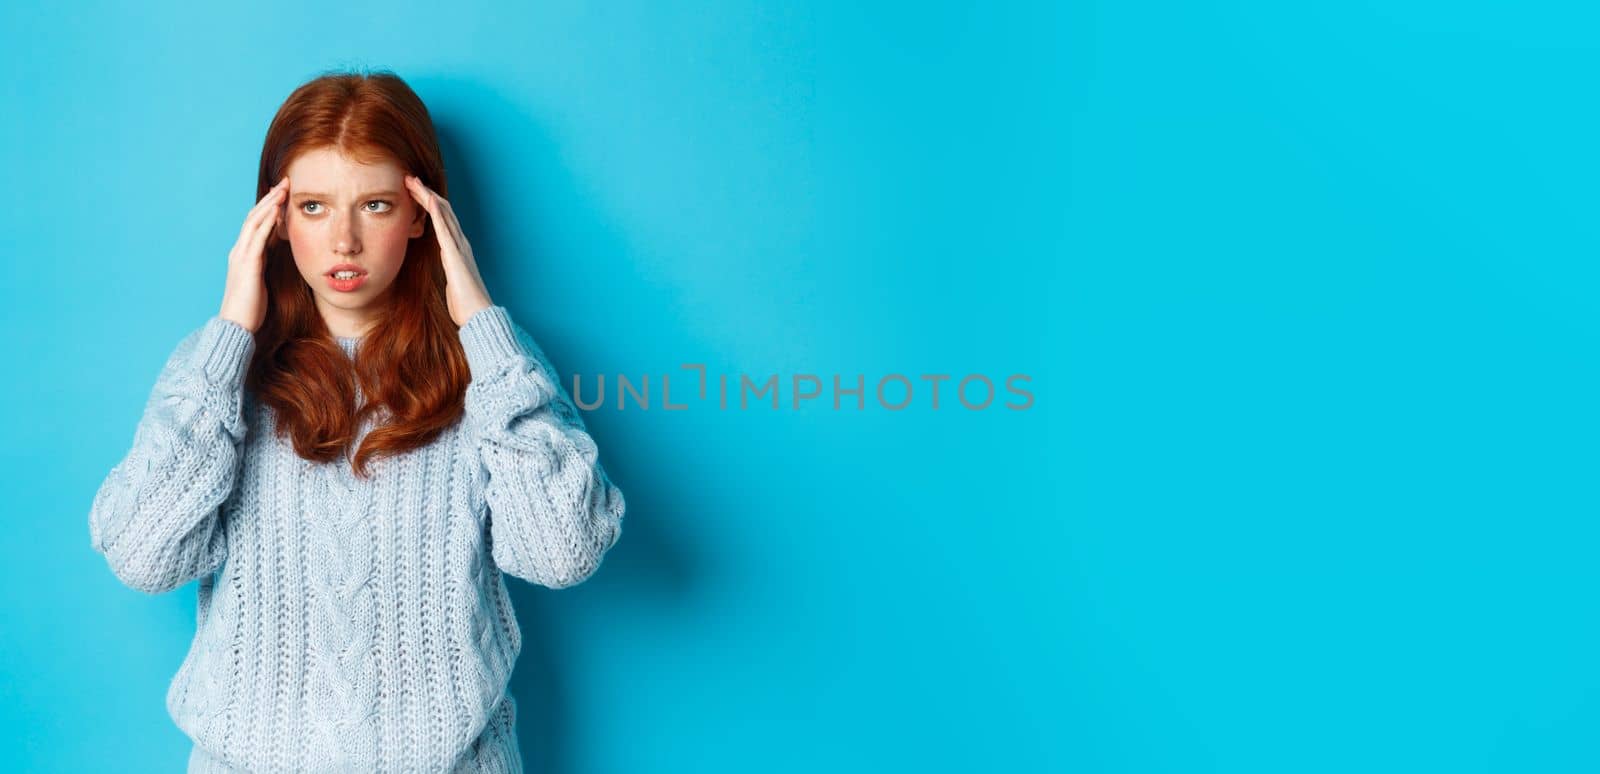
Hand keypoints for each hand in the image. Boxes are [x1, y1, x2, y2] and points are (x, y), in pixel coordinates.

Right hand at [219, 176, 287, 332]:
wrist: (237, 326)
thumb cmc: (251, 308)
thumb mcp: (261, 281)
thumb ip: (265, 265)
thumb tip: (276, 255)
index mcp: (244, 255)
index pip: (256, 224)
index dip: (269, 207)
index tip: (283, 194)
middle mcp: (240, 251)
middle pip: (254, 217)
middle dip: (270, 199)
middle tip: (285, 182)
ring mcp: (242, 256)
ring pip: (254, 222)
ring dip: (269, 204)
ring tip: (283, 189)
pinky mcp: (247, 265)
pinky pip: (257, 238)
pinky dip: (267, 222)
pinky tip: (277, 211)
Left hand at [405, 174, 492, 326]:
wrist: (478, 315)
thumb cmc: (465, 305)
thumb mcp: (453, 285)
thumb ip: (449, 275)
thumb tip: (448, 278)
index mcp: (457, 250)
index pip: (442, 220)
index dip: (428, 204)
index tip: (413, 193)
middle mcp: (460, 244)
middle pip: (442, 210)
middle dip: (425, 193)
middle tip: (409, 179)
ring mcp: (459, 247)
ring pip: (443, 213)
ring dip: (427, 195)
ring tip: (412, 182)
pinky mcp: (455, 254)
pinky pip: (444, 227)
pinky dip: (436, 211)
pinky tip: (428, 199)